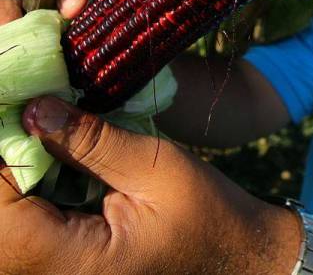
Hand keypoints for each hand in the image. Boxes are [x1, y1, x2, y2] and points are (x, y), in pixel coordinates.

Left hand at [0, 96, 297, 273]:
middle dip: (12, 156)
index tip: (25, 105)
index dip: (3, 150)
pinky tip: (60, 161)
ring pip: (8, 222)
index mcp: (71, 265)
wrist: (237, 261)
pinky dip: (35, 188)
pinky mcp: (64, 268)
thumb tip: (32, 109)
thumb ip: (93, 141)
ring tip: (52, 132)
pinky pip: (27, 228)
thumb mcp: (157, 168)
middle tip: (38, 113)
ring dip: (21, 170)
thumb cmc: (209, 217)